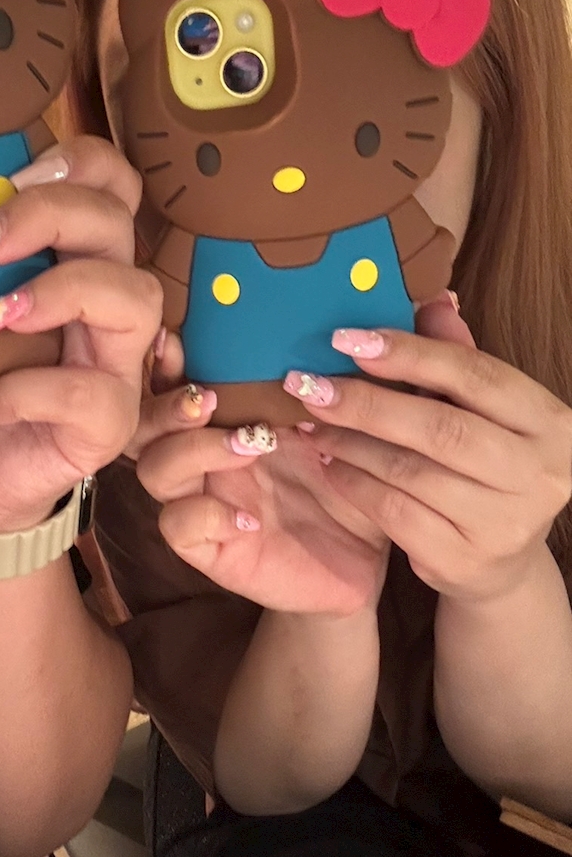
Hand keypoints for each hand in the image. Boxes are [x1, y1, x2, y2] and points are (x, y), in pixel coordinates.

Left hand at [0, 136, 162, 532]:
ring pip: (136, 297)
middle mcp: (108, 305)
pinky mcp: (110, 426)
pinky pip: (91, 393)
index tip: (7, 177)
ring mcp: (120, 366)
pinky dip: (31, 388)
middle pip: (118, 225)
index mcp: (77, 262)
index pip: (113, 186)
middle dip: (47, 215)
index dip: (77, 163)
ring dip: (59, 292)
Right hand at [129, 338, 387, 615]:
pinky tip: (250, 517)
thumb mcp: (380, 420)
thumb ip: (396, 365)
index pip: (177, 377)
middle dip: (167, 403)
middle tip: (208, 398)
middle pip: (145, 420)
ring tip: (250, 444)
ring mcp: (205, 497)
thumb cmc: (361, 478)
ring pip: (155, 469)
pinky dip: (206, 516)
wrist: (365, 560)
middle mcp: (207, 450)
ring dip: (193, 450)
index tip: (178, 339)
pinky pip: (179, 528)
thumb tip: (442, 299)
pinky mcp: (212, 547)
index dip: (166, 359)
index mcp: (234, 411)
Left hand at [285, 295, 571, 601]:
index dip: (409, 353)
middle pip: (440, 427)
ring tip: (312, 421)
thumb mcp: (481, 411)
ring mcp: (505, 523)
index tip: (346, 338)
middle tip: (309, 384)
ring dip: (350, 442)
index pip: (476, 376)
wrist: (499, 560)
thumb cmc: (485, 466)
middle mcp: (539, 473)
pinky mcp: (464, 560)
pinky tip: (329, 463)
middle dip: (366, 402)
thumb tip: (432, 296)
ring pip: (410, 472)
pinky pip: (393, 512)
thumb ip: (457, 356)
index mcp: (550, 422)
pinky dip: (353, 483)